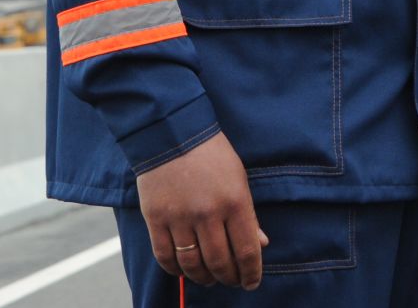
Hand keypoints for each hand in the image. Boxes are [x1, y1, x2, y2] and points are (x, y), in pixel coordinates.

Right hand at [135, 131, 266, 289]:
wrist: (172, 134)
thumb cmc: (212, 155)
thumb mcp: (239, 179)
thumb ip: (249, 215)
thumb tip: (261, 244)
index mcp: (235, 202)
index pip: (247, 250)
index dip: (251, 273)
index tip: (252, 283)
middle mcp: (208, 213)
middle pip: (220, 262)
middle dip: (229, 278)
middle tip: (231, 281)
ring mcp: (180, 218)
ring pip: (192, 264)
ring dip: (203, 278)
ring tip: (210, 279)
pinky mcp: (155, 219)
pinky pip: (165, 256)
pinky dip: (176, 270)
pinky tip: (184, 271)